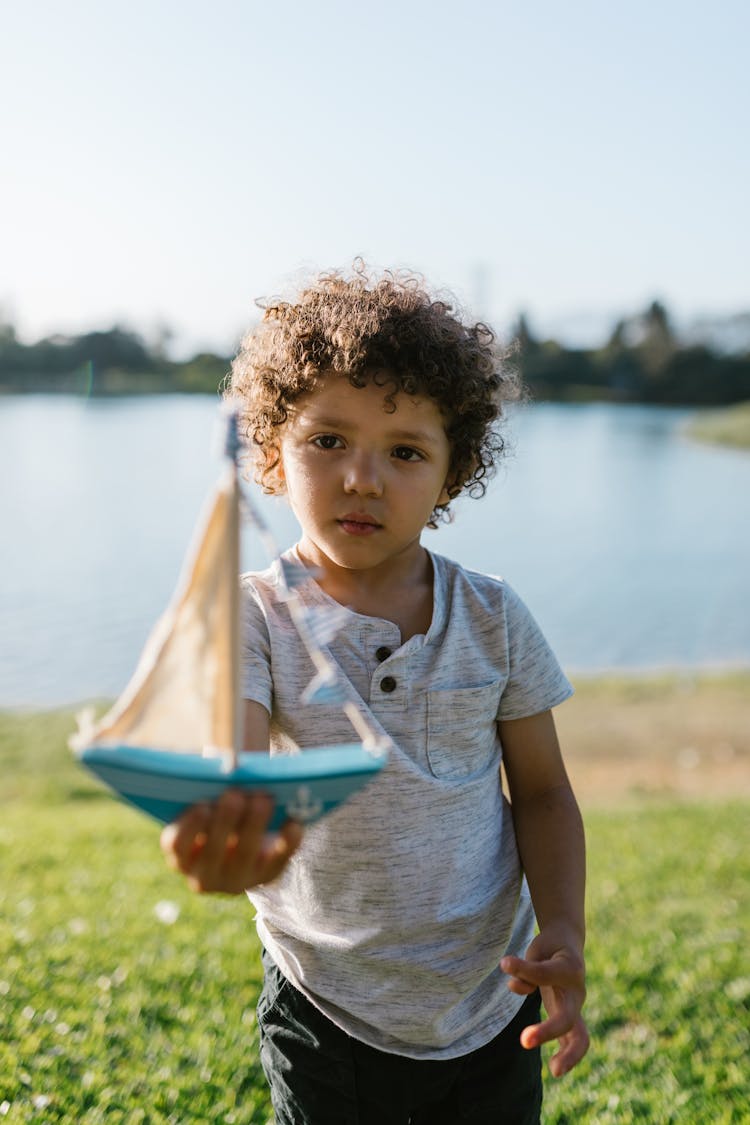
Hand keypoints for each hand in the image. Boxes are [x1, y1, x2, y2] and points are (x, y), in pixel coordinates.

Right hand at [160, 789, 302, 893]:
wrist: (242, 840)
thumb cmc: (217, 813)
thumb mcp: (206, 803)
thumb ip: (206, 787)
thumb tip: (222, 761)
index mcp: (181, 855)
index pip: (177, 845)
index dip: (189, 827)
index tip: (202, 804)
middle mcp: (203, 875)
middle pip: (213, 851)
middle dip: (225, 821)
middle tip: (235, 794)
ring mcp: (234, 880)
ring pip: (244, 855)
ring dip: (254, 825)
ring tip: (263, 798)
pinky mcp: (265, 877)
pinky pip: (278, 862)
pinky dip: (287, 842)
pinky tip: (294, 822)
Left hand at [501, 930, 588, 1077]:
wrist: (568, 944)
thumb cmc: (549, 948)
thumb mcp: (537, 950)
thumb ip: (526, 969)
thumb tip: (513, 986)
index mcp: (569, 968)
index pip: (545, 974)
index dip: (524, 969)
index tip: (504, 962)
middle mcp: (576, 991)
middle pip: (567, 1017)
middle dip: (548, 1030)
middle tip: (524, 1041)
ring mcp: (575, 1007)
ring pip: (581, 1036)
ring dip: (570, 1054)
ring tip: (555, 1070)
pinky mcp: (571, 1017)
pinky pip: (574, 1041)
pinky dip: (567, 1055)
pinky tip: (555, 1067)